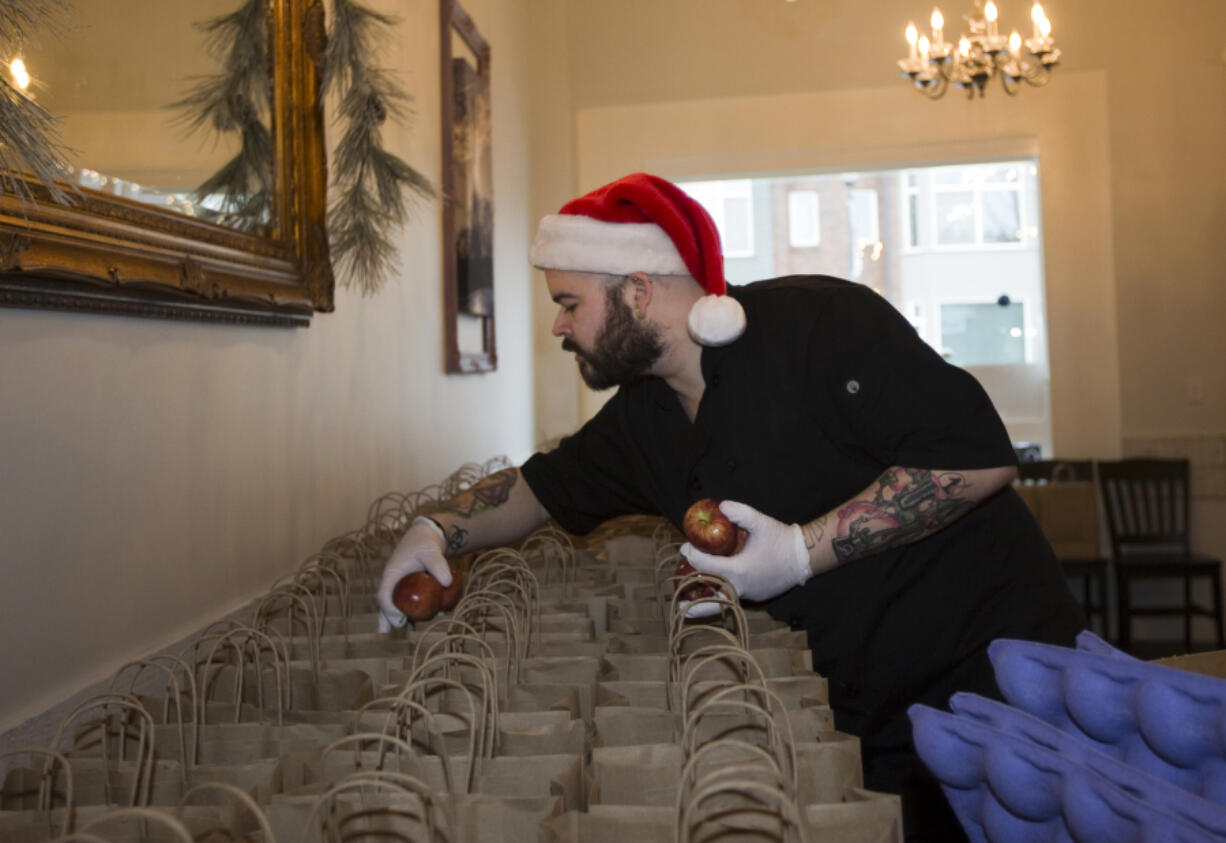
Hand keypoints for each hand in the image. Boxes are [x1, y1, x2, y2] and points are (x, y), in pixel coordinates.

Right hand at [376, 516, 453, 632]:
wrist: (426, 537)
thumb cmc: (426, 543)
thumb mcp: (432, 551)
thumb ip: (439, 565)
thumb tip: (447, 583)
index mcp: (392, 574)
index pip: (384, 594)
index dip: (388, 609)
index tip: (398, 619)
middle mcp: (393, 582)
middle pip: (386, 603)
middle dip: (387, 618)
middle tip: (391, 629)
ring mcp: (399, 586)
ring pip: (394, 605)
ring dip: (397, 618)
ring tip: (399, 629)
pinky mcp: (408, 588)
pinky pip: (406, 603)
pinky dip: (408, 613)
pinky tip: (412, 622)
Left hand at [680, 501, 809, 602]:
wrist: (805, 558)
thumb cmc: (782, 540)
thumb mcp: (761, 522)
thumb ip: (741, 513)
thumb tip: (721, 506)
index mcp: (738, 570)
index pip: (706, 566)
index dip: (692, 556)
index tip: (685, 548)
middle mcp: (741, 587)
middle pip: (710, 597)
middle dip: (693, 598)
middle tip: (678, 599)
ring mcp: (749, 594)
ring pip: (723, 600)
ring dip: (707, 600)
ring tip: (689, 607)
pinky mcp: (757, 596)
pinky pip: (735, 597)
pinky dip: (723, 595)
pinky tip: (716, 590)